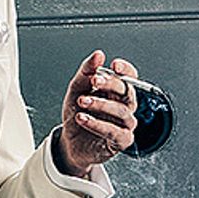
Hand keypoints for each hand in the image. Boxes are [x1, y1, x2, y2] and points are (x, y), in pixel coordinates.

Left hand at [56, 51, 138, 173]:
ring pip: (121, 111)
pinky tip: (83, 119)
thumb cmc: (78, 114)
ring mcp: (125, 124)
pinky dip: (97, 124)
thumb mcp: (77, 89)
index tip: (114, 65)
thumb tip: (98, 55)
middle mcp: (124, 106)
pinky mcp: (122, 141)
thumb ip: (86, 72)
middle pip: (127, 91)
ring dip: (100, 104)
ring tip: (81, 101)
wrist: (69, 142)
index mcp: (116, 91)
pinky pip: (115, 132)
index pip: (129, 77)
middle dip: (110, 84)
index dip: (126, 70)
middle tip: (93, 80)